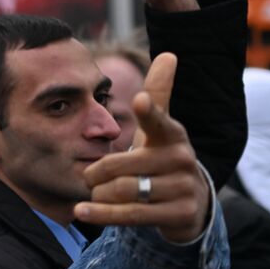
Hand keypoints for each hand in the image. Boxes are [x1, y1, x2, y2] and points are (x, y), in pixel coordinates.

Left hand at [76, 53, 210, 243]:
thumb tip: (169, 54)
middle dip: (96, 173)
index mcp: (172, 135)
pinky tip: (81, 210)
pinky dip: (101, 214)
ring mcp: (183, 187)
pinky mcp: (179, 214)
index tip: (139, 101)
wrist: (188, 203)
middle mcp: (181, 159)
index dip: (149, 112)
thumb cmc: (161, 158)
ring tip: (95, 193)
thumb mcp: (159, 129)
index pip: (159, 121)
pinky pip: (131, 214)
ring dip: (99, 194)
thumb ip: (159, 93)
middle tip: (89, 177)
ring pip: (123, 191)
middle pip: (121, 166)